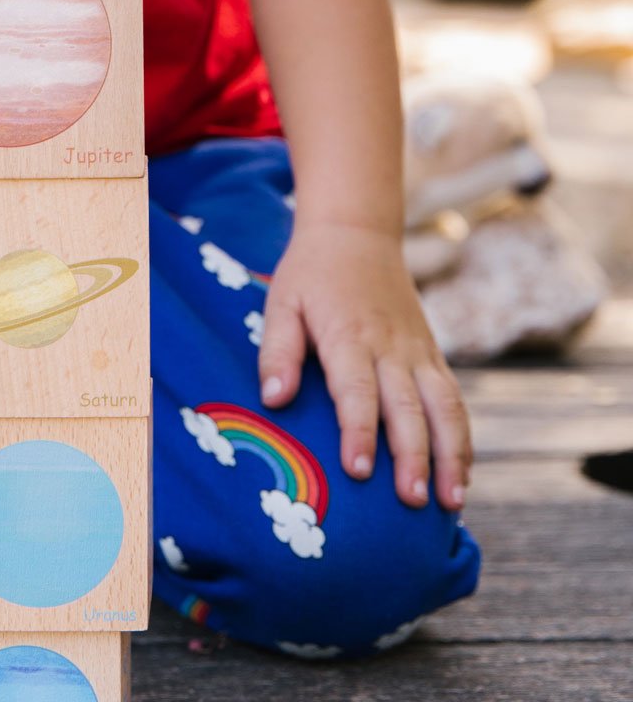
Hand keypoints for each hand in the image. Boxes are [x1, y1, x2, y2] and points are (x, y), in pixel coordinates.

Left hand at [258, 222, 471, 510]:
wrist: (357, 233)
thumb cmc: (310, 274)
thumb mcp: (281, 302)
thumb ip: (278, 351)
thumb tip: (274, 399)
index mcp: (348, 336)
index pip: (356, 390)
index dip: (358, 431)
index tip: (358, 471)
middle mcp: (390, 347)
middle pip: (407, 407)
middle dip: (413, 456)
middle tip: (413, 502)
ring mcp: (417, 351)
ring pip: (444, 406)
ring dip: (451, 455)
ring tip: (452, 503)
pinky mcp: (432, 354)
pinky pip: (454, 399)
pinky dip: (463, 437)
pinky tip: (463, 474)